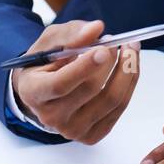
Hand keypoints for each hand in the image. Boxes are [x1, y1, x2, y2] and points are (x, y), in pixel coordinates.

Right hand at [11, 20, 140, 143]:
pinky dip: (128, 85)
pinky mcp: (91, 135)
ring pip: (111, 100)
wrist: (43, 91)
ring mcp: (72, 130)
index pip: (60, 84)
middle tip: (119, 41)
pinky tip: (127, 69)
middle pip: (91, 90)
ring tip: (129, 50)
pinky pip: (119, 109)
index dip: (84, 67)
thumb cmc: (46, 63)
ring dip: (127, 71)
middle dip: (112, 61)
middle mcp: (51, 117)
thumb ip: (70, 33)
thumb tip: (96, 28)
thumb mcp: (50, 42)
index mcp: (34, 92)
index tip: (104, 48)